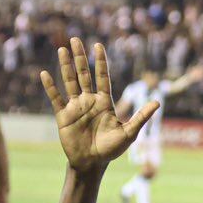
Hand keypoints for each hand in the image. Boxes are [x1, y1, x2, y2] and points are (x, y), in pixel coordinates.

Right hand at [40, 37, 159, 173]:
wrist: (92, 163)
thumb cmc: (111, 149)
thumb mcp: (129, 133)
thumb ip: (141, 117)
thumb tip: (158, 101)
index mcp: (105, 102)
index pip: (103, 78)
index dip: (101, 62)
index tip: (99, 45)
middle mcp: (89, 101)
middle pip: (84, 74)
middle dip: (81, 57)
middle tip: (76, 39)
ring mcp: (76, 107)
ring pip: (69, 82)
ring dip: (66, 66)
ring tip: (62, 50)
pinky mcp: (64, 116)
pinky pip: (56, 98)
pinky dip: (50, 87)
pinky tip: (45, 73)